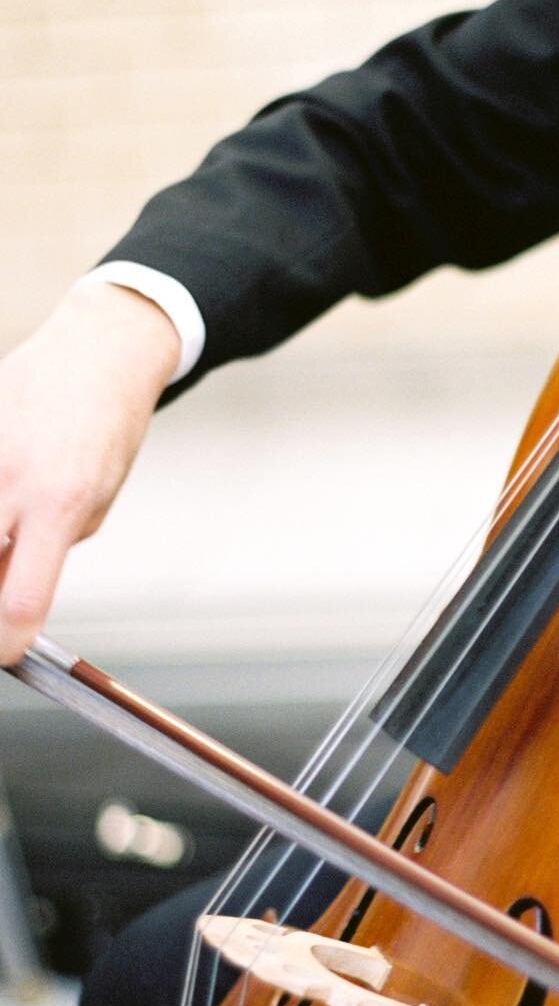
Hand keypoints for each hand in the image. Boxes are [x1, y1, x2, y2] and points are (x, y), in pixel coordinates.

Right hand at [0, 283, 179, 663]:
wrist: (95, 355)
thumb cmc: (103, 434)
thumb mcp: (93, 502)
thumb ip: (44, 548)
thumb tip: (5, 596)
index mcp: (59, 505)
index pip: (19, 600)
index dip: (6, 642)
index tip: (7, 651)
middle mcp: (10, 480)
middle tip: (8, 598)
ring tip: (17, 531)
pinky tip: (13, 489)